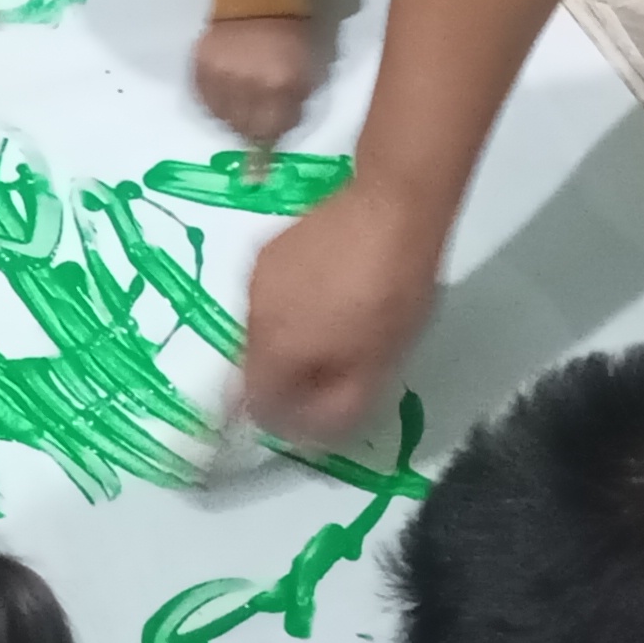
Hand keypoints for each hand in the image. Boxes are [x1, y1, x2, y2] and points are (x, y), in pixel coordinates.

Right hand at [192, 15, 317, 144]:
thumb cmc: (288, 33)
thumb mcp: (305, 68)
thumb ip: (294, 101)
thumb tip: (280, 127)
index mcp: (281, 86)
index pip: (275, 130)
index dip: (276, 130)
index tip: (274, 126)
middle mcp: (249, 88)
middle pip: (247, 130)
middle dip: (254, 127)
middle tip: (256, 117)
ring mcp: (221, 80)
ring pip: (224, 119)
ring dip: (233, 115)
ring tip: (240, 103)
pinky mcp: (200, 71)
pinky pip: (206, 102)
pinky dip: (216, 102)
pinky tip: (225, 92)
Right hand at [235, 182, 444, 444]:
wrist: (392, 207)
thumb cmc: (390, 295)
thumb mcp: (378, 366)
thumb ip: (337, 408)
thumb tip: (307, 435)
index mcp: (274, 350)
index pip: (256, 407)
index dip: (286, 419)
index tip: (321, 410)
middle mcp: (251, 316)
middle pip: (260, 368)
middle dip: (294, 379)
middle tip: (342, 367)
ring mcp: (256, 277)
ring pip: (266, 331)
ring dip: (295, 341)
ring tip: (343, 325)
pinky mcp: (269, 248)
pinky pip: (274, 297)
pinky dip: (295, 306)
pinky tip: (334, 291)